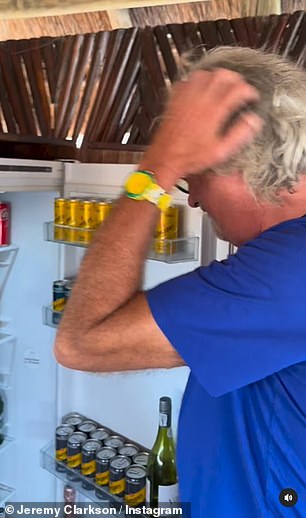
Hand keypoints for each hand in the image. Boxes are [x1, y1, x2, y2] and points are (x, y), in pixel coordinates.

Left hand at [139, 69, 262, 189]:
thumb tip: (254, 121)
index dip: (249, 91)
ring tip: (222, 85)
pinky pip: (186, 81)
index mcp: (213, 111)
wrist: (164, 158)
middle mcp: (200, 100)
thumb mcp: (221, 151)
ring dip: (216, 76)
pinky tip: (200, 89)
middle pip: (222, 75)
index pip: (238, 89)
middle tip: (240, 87)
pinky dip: (197, 81)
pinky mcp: (175, 100)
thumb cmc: (190, 158)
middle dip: (235, 78)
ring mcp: (186, 98)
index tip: (252, 97)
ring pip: (204, 73)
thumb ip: (239, 134)